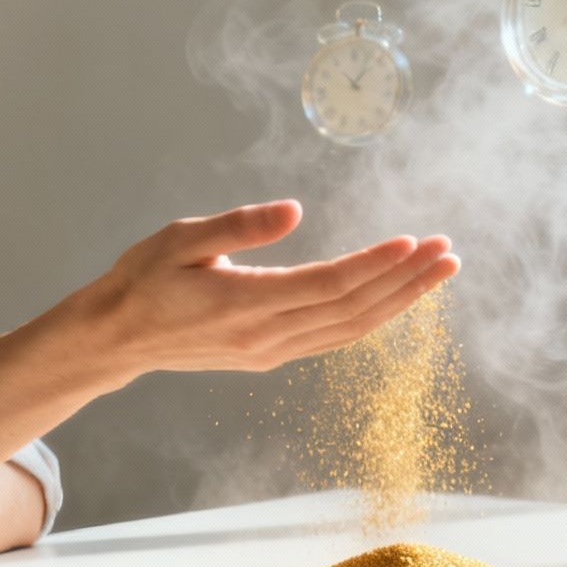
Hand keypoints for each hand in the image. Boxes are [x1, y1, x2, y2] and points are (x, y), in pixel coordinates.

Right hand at [67, 201, 458, 380]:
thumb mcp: (180, 239)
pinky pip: (334, 338)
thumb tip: (294, 211)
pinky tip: (397, 296)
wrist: (117, 337)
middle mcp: (264, 336)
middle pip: (352, 311)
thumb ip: (238, 226)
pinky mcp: (270, 356)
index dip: (373, 266)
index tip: (413, 242)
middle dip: (406, 282)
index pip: (326, 286)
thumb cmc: (143, 278)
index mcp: (243, 303)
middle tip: (449, 253)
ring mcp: (270, 351)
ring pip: (350, 330)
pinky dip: (372, 316)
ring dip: (399, 301)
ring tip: (440, 272)